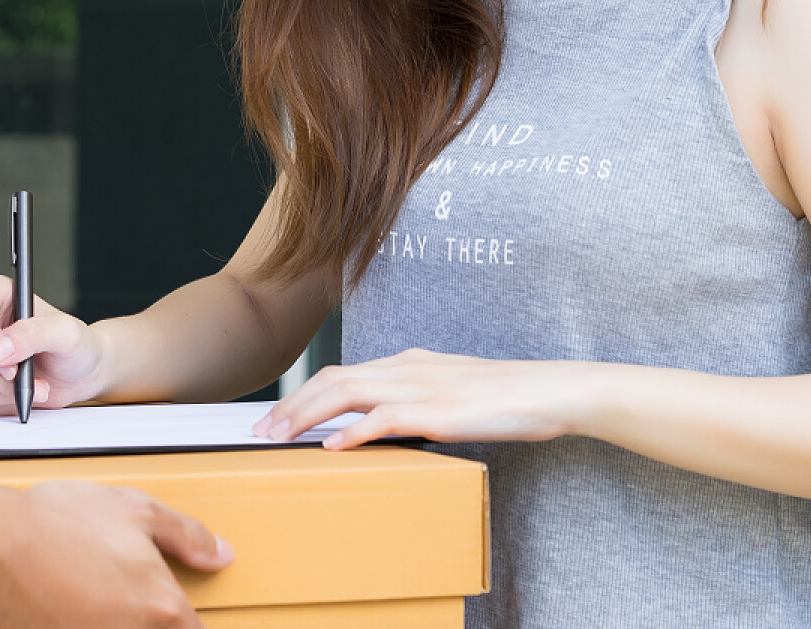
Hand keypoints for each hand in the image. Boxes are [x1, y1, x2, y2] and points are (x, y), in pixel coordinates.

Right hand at [0, 275, 108, 414]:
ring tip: (34, 384)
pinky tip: (21, 392)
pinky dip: (0, 402)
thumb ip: (33, 334)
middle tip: (33, 380)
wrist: (81, 374)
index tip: (12, 364)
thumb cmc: (77, 346)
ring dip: (4, 391)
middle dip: (1, 376)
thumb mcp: (66, 333)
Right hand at [0, 480, 231, 627]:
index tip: (171, 612)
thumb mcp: (134, 509)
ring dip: (113, 623)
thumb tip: (219, 554)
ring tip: (92, 603)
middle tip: (122, 599)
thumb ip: (186, 535)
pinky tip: (68, 611)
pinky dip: (80, 626)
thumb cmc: (55, 525)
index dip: (184, 622)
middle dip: (148, 621)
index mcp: (162, 609)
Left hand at [253, 349, 593, 448]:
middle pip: (333, 380)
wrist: (550, 390)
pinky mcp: (438, 411)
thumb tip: (387, 425)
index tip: (278, 416)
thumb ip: (417, 402)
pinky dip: (354, 431)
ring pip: (348, 394)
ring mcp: (421, 387)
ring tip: (279, 436)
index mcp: (408, 363)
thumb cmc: (506, 397)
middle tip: (260, 430)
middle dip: (292, 405)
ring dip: (307, 416)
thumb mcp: (451, 392)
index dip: (305, 394)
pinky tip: (332, 447)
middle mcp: (406, 368)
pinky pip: (385, 419)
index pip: (342, 373)